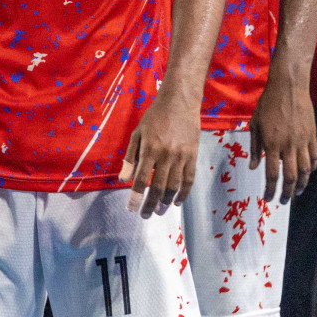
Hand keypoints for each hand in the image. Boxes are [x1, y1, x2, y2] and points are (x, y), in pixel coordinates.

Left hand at [119, 94, 199, 218]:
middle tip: (146, 215)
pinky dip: (183, 193)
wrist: (180, 101)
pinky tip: (177, 201)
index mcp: (149, 149)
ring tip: (160, 211)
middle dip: (151, 204)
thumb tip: (123, 179)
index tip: (132, 209)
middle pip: (158, 187)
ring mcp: (181, 156)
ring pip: (174, 186)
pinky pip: (189, 179)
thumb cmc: (155, 116)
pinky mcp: (193, 155)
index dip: (136, 197)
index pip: (142, 179)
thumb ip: (130, 157)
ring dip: (166, 201)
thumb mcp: (137, 133)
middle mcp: (166, 155)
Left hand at [249, 74, 316, 202]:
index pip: (271, 174)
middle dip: (287, 193)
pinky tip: (309, 172)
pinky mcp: (312, 135)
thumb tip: (254, 167)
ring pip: (306, 170)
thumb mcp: (255, 124)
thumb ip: (255, 147)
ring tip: (297, 191)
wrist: (288, 87)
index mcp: (272, 144)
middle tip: (284, 201)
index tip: (268, 198)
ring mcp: (303, 141)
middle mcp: (288, 146)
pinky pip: (315, 156)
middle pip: (290, 177)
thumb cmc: (267, 104)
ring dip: (302, 184)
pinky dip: (313, 167)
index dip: (270, 189)